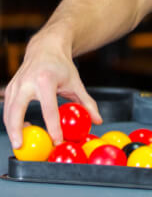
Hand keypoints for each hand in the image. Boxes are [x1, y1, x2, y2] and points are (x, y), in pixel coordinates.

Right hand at [2, 33, 101, 148]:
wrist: (46, 49)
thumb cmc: (61, 66)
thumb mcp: (76, 83)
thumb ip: (87, 102)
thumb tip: (98, 120)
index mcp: (46, 80)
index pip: (49, 109)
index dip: (53, 127)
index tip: (57, 141)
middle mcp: (27, 82)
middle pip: (16, 111)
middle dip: (17, 131)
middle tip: (21, 147)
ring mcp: (16, 84)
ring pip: (8, 111)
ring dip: (12, 129)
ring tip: (22, 142)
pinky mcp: (10, 88)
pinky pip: (7, 108)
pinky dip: (10, 121)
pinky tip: (22, 128)